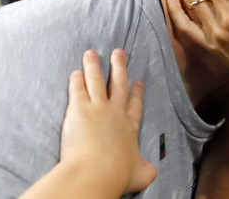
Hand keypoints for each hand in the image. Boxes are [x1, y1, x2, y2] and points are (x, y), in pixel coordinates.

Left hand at [60, 49, 156, 194]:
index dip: (136, 93)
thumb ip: (146, 170)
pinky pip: (78, 89)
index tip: (137, 82)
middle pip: (118, 84)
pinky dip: (76, 80)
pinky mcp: (80, 108)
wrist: (97, 171)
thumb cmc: (117, 174)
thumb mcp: (140, 174)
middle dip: (119, 67)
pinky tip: (75, 72)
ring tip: (91, 53)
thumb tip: (153, 171)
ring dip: (94, 65)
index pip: (134, 105)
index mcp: (130, 127)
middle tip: (118, 53)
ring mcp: (99, 108)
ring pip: (97, 81)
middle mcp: (116, 112)